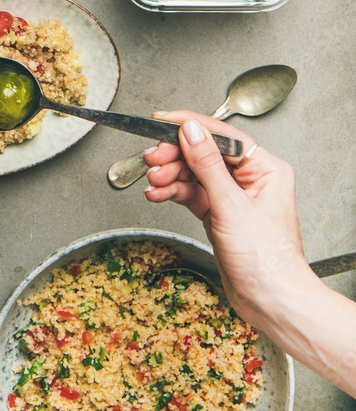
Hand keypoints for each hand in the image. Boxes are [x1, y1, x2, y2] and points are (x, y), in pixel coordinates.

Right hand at [143, 111, 310, 330]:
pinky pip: (190, 193)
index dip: (189, 126)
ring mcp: (232, 196)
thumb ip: (207, 165)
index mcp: (264, 168)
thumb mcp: (231, 206)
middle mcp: (249, 179)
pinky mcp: (218, 213)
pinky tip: (157, 194)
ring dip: (169, 176)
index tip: (162, 121)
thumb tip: (191, 130)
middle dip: (174, 156)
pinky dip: (172, 192)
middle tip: (152, 158)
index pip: (221, 135)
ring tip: (153, 180)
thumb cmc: (268, 262)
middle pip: (202, 153)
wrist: (271, 302)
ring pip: (192, 173)